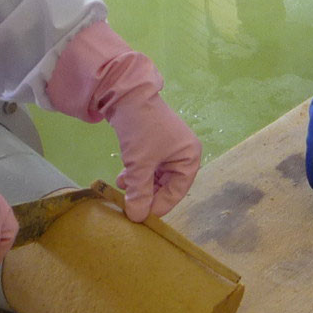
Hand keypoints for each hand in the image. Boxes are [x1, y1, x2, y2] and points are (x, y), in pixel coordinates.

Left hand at [48, 21, 201, 220]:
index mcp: (190, 157)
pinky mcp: (155, 144)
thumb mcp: (140, 164)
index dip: (158, 205)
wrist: (127, 94)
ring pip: (155, 177)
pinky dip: (137, 173)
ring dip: (139, 184)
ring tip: (123, 185)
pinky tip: (123, 176)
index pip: (177, 192)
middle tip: (129, 202)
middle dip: (147, 193)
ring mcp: (169, 148)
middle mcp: (184, 153)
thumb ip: (139, 192)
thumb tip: (137, 217)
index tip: (139, 216)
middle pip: (167, 185)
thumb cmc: (141, 129)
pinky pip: (149, 166)